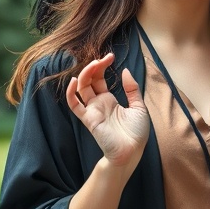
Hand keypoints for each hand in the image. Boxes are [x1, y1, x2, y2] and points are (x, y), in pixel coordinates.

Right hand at [66, 53, 149, 168]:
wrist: (132, 151)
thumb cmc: (136, 133)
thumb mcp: (139, 107)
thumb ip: (132, 89)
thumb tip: (125, 70)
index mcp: (109, 99)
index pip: (100, 79)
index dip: (102, 66)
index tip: (110, 56)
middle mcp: (98, 103)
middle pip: (89, 80)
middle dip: (95, 66)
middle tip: (105, 58)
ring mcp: (92, 110)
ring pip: (82, 88)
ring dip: (85, 74)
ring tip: (94, 63)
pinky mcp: (88, 119)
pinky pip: (74, 105)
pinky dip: (71, 93)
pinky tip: (74, 81)